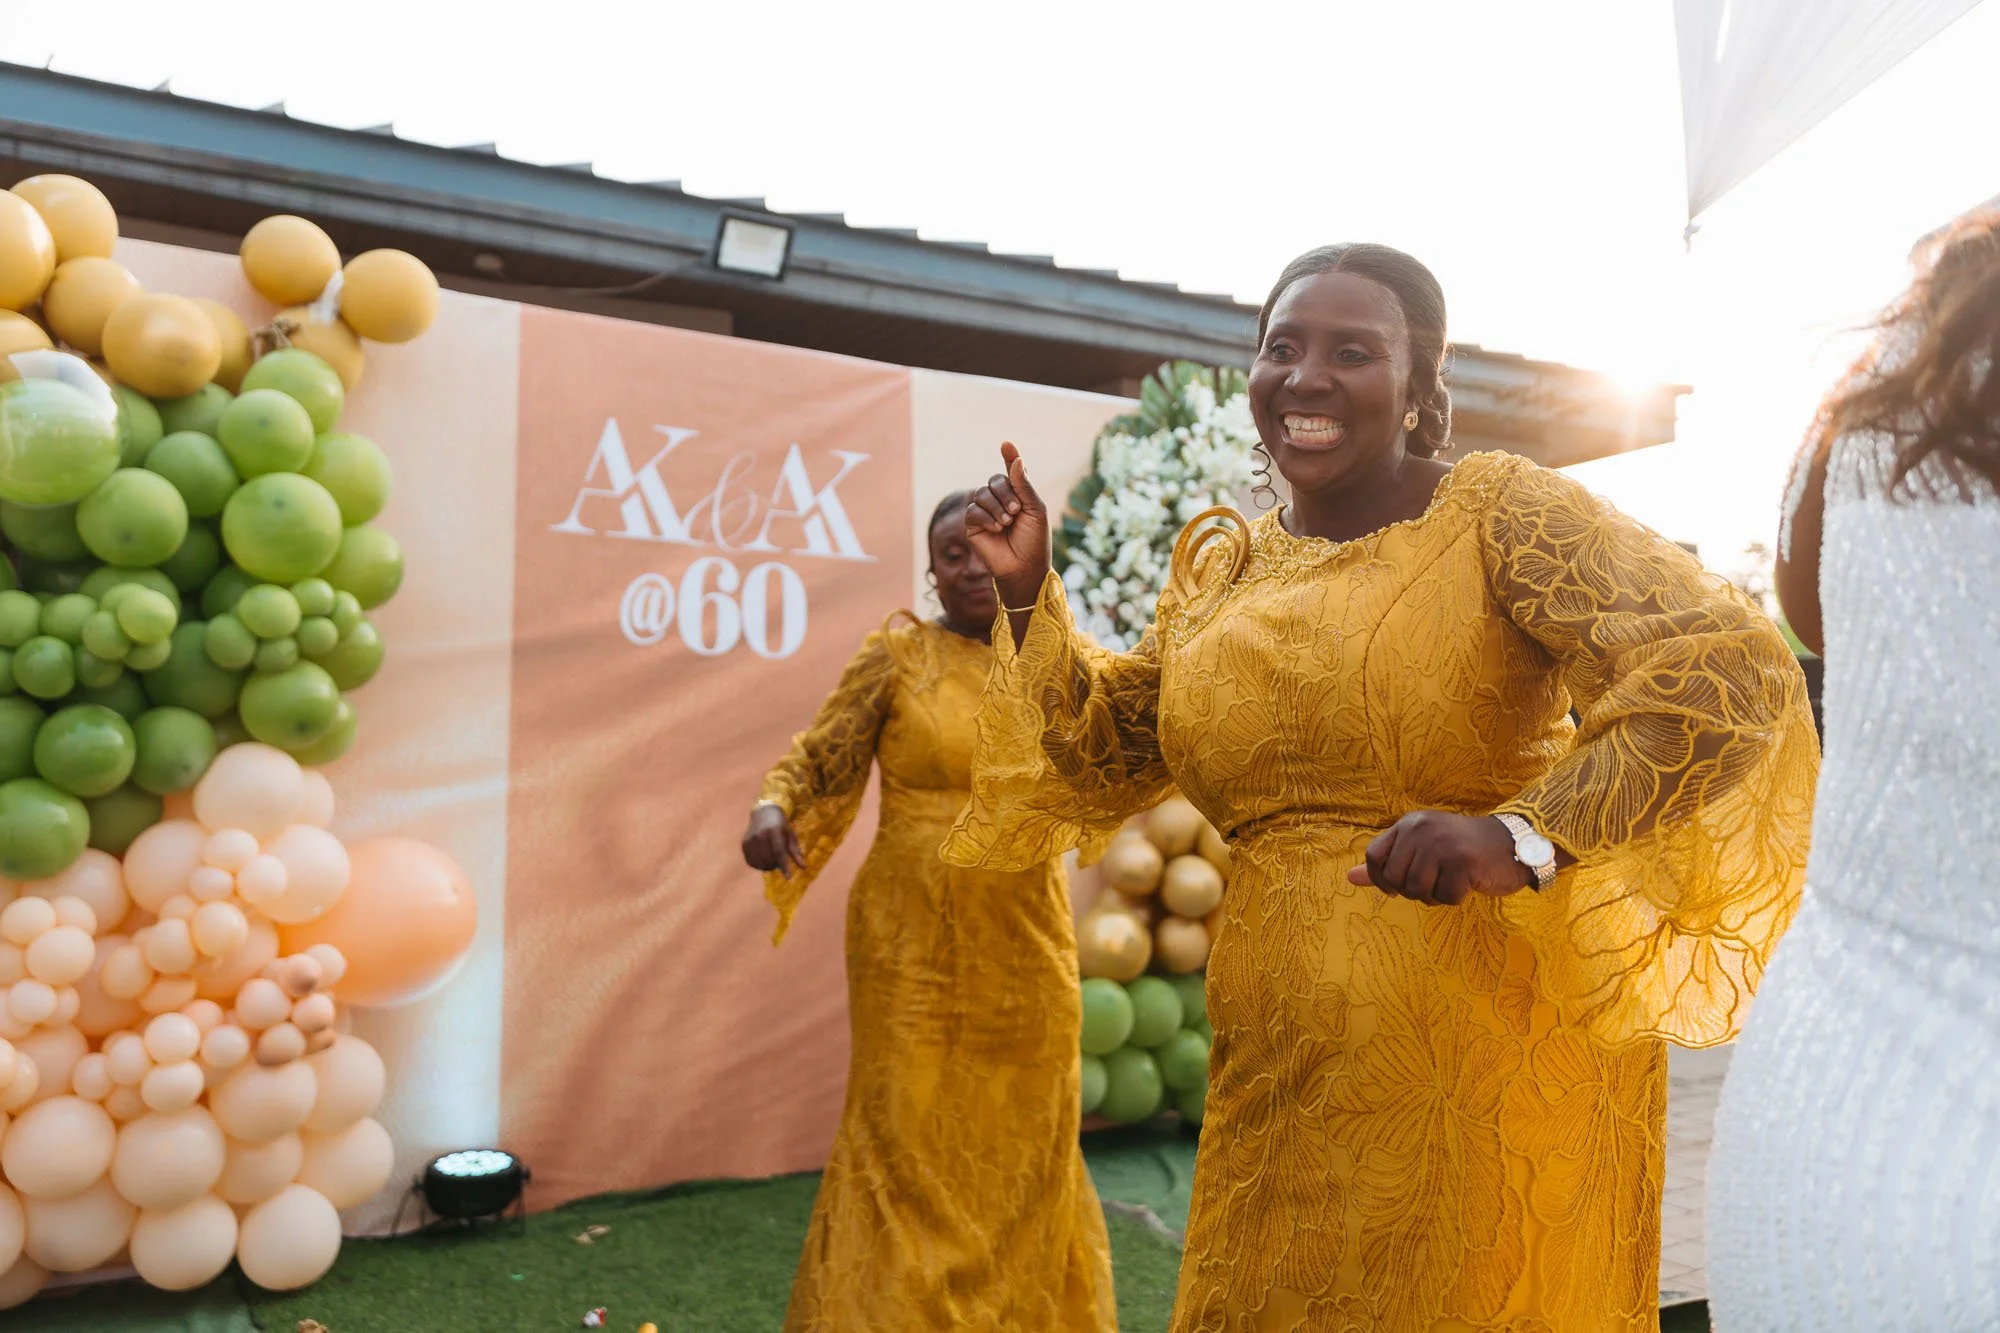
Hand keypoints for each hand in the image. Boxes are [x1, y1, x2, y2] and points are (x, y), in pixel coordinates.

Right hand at [742, 804, 805, 877]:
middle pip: (769, 859)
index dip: (784, 866)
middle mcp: (760, 835)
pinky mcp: (744, 844)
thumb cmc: (781, 825)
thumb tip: (804, 867)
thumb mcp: (790, 836)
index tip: (788, 877)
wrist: (764, 813)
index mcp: (774, 831)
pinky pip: (751, 862)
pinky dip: (758, 865)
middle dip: (776, 865)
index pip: (779, 852)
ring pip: (760, 863)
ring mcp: (750, 839)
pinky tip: (763, 859)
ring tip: (772, 859)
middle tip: (779, 861)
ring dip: (767, 866)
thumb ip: (796, 852)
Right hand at [966, 442, 1051, 609]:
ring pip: (981, 493)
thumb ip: (1024, 485)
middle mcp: (1001, 501)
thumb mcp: (1035, 509)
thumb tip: (1016, 459)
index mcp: (1018, 495)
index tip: (1006, 444)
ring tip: (1007, 522)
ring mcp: (986, 512)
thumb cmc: (1035, 540)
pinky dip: (986, 516)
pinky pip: (973, 509)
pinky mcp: (973, 525)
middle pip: (994, 480)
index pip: (1011, 472)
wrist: (1024, 567)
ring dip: (996, 506)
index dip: (1009, 457)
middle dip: (1005, 493)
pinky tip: (996, 528)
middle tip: (1016, 511)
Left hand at [1346, 812, 1531, 905]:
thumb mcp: (1422, 849)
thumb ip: (1387, 862)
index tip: (1396, 888)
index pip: (1374, 856)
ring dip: (1433, 896)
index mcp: (1409, 824)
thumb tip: (1349, 878)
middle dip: (1411, 891)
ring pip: (1417, 890)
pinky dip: (1455, 898)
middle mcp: (1422, 829)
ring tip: (1450, 882)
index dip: (1381, 879)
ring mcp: (1442, 844)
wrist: (1512, 844)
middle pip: (1394, 878)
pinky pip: (1445, 897)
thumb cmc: (1461, 850)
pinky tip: (1467, 884)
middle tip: (1433, 884)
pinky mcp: (1463, 862)